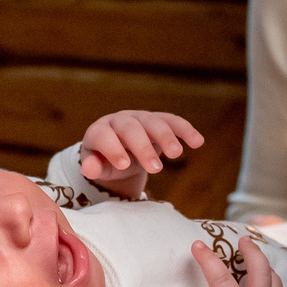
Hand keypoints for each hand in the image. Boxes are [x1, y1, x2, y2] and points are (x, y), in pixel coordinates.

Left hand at [78, 110, 203, 199]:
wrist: (121, 150)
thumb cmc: (106, 161)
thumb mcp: (99, 167)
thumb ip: (94, 167)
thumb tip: (88, 168)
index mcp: (99, 131)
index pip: (104, 136)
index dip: (113, 149)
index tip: (124, 165)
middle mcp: (120, 120)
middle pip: (131, 129)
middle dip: (143, 147)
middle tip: (155, 169)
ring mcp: (140, 118)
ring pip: (153, 122)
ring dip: (166, 137)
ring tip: (175, 155)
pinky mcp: (158, 120)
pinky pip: (173, 121)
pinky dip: (185, 130)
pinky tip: (198, 142)